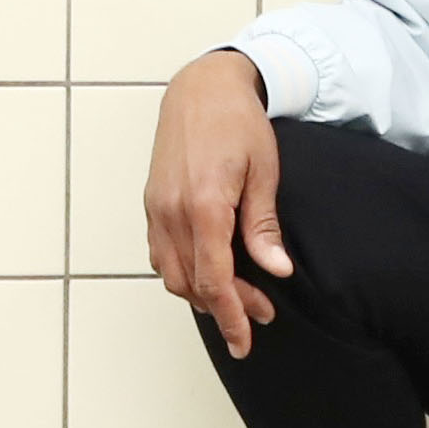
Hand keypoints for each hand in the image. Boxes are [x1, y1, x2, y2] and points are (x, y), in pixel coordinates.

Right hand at [143, 52, 286, 356]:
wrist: (200, 86)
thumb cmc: (237, 122)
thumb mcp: (264, 171)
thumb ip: (263, 226)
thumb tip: (277, 271)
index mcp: (204, 205)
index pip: (214, 279)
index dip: (231, 315)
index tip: (244, 341)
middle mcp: (172, 211)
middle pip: (191, 283)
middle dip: (224, 308)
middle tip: (260, 314)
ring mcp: (156, 207)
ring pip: (171, 273)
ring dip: (201, 292)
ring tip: (237, 295)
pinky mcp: (152, 201)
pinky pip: (160, 252)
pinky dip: (182, 271)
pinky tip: (208, 269)